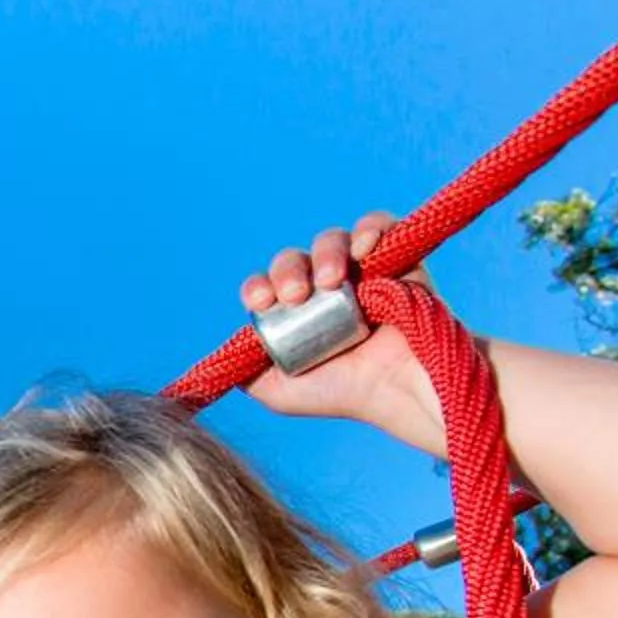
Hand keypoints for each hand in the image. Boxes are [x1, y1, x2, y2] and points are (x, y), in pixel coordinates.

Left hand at [239, 212, 442, 443]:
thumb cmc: (343, 392)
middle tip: (295, 296)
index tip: (260, 302)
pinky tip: (363, 247)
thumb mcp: (278, 392)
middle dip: (286, 270)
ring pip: (330, 240)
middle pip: (292, 259)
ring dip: (323, 253)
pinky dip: (368, 227)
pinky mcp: (396, 258)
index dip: (257, 287)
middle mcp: (323, 288)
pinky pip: (378, 225)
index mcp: (294, 313)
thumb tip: (219, 359)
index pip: (265, 286)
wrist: (398, 389)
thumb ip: (246, 373)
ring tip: (330, 281)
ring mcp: (359, 271)